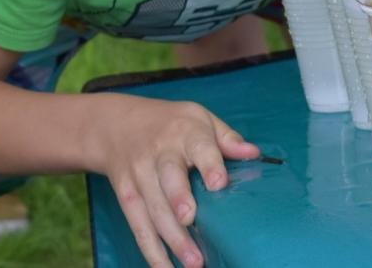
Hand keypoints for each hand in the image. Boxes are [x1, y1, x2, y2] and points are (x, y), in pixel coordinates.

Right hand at [98, 96, 259, 267]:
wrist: (117, 125)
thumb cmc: (170, 123)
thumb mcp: (199, 117)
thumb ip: (226, 138)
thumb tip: (254, 153)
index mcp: (184, 132)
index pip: (199, 146)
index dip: (209, 164)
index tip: (218, 183)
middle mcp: (159, 154)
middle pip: (169, 178)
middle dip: (178, 199)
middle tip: (190, 219)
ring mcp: (140, 176)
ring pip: (154, 209)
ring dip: (172, 237)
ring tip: (194, 262)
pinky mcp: (127, 197)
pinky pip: (138, 226)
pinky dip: (151, 251)